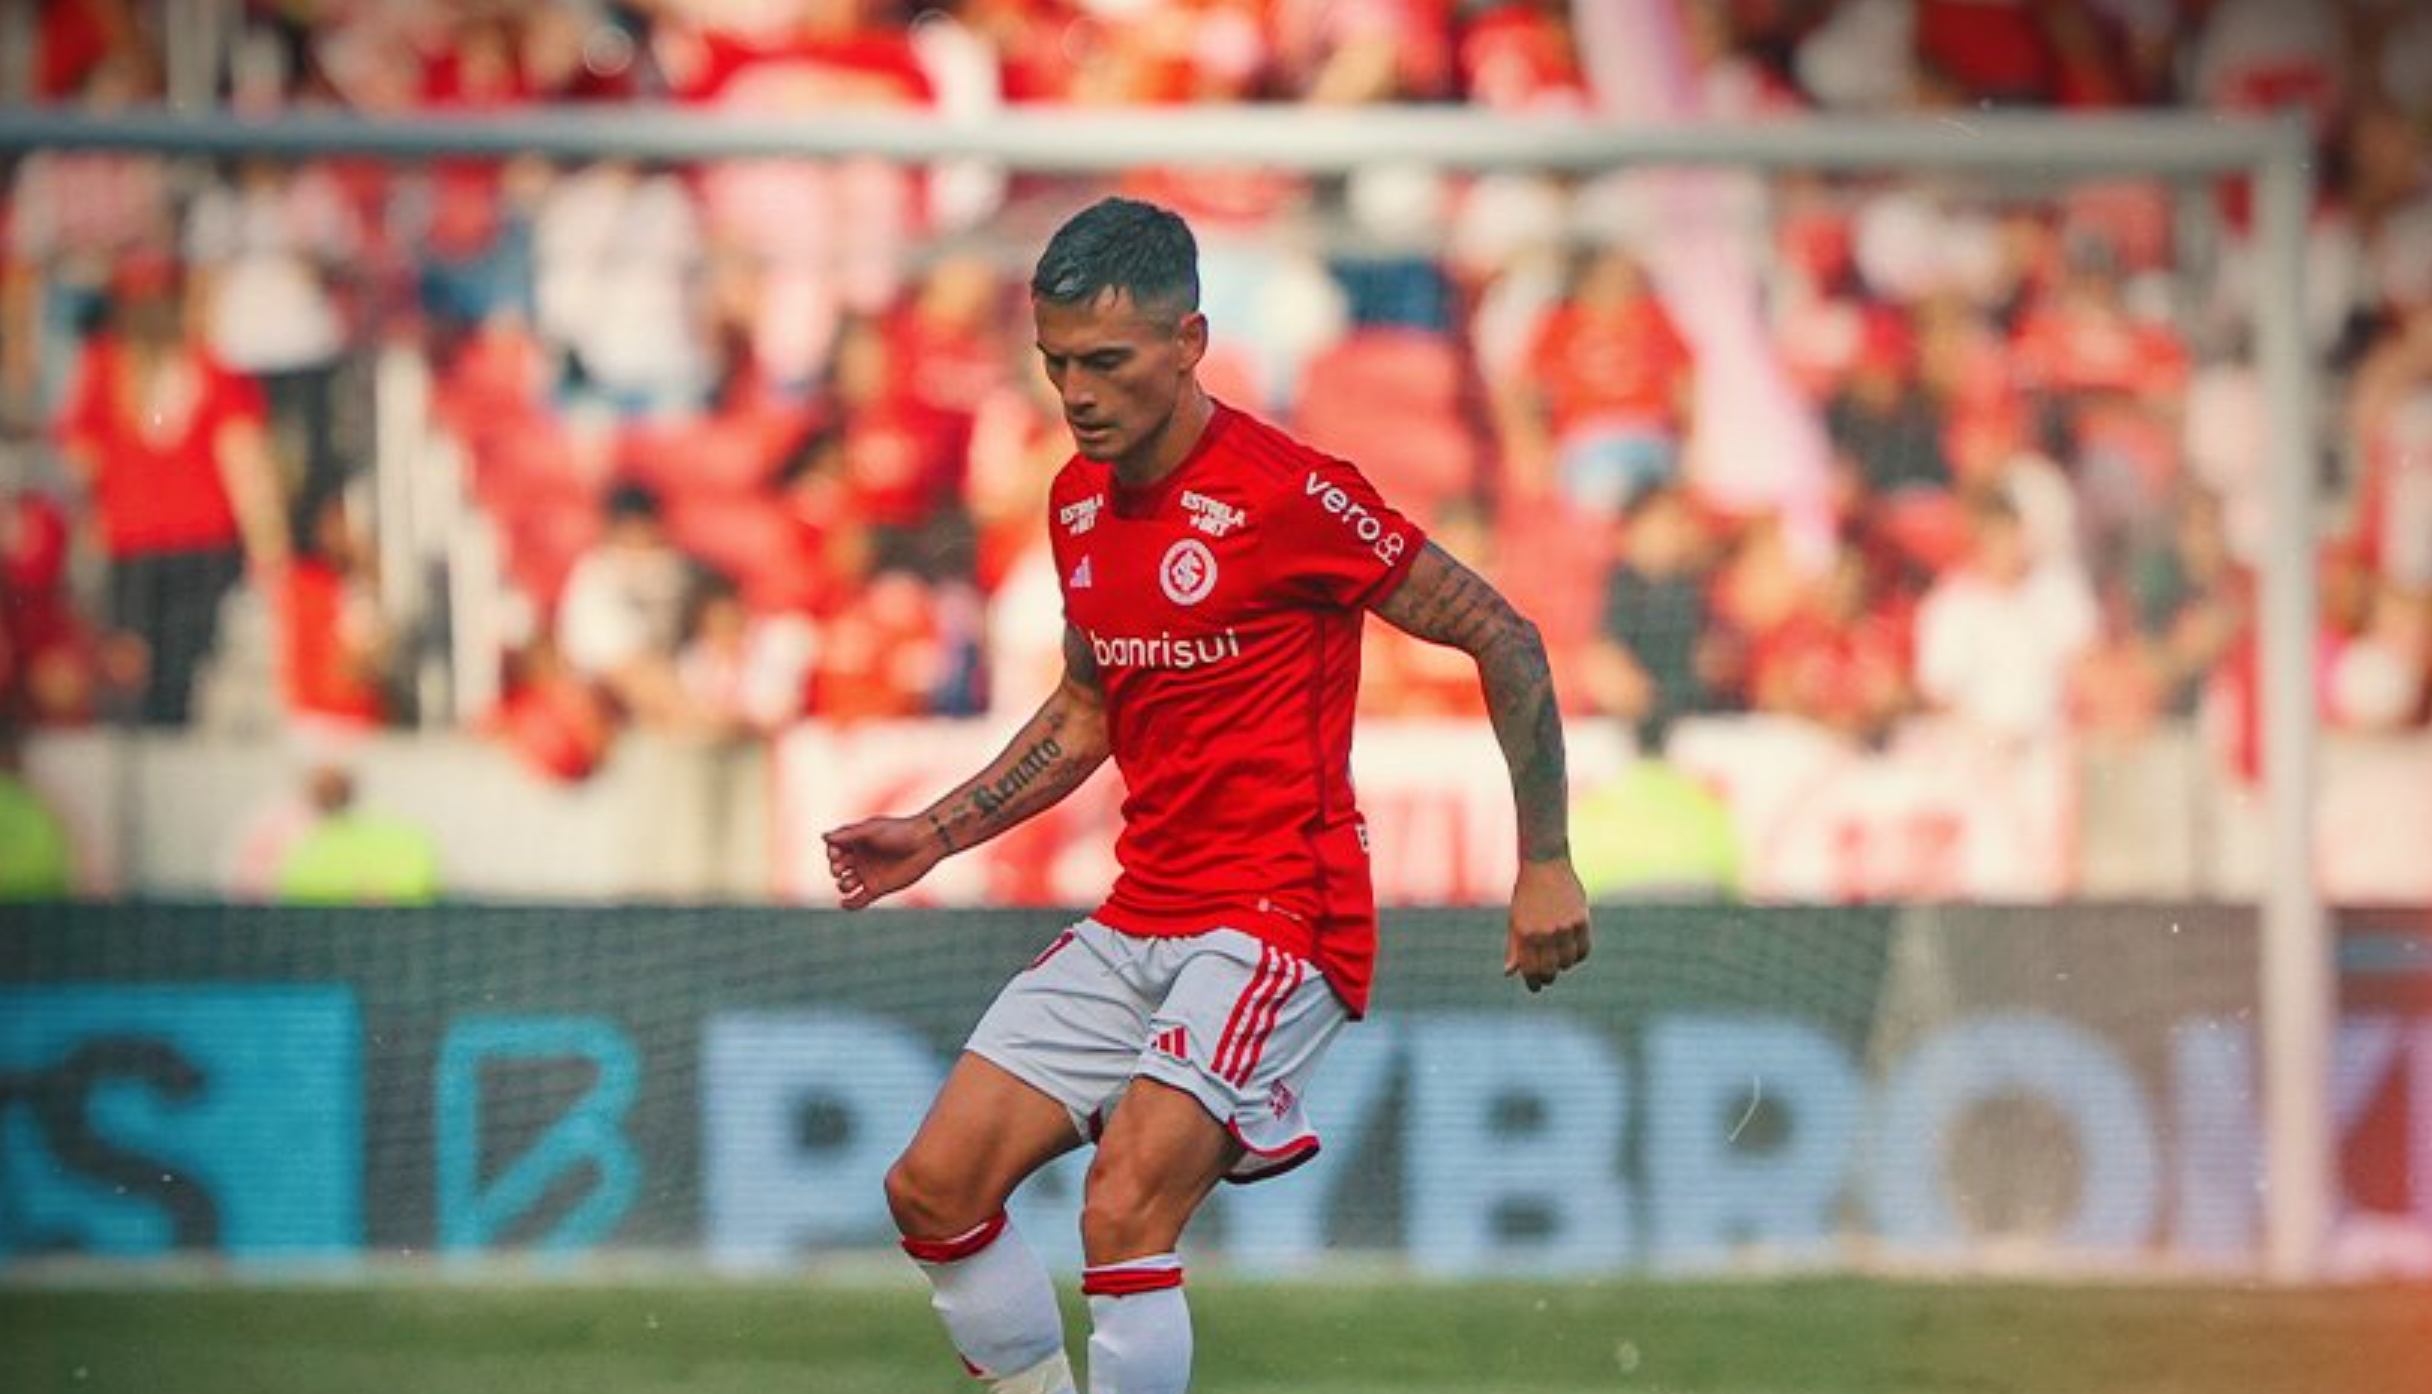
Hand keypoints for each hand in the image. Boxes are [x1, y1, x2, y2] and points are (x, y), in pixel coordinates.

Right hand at [823, 815, 946, 909]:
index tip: (835, 853)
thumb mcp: (872, 830)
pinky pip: (858, 900)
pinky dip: (849, 904)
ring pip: (845, 884)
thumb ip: (849, 834)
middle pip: (837, 867)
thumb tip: (824, 837)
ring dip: (842, 885)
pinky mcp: (877, 888)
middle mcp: (860, 858)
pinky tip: (844, 903)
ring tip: (850, 882)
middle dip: (834, 868)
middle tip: (839, 868)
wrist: (926, 843)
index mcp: (856, 841)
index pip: (834, 848)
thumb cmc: (900, 831)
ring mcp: (868, 874)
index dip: (831, 853)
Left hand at [1504, 857, 1590, 992]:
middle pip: (1551, 970)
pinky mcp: (1581, 920)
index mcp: (1526, 934)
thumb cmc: (1526, 894)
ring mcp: (1565, 927)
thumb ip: (1514, 948)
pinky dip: (1578, 956)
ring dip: (1563, 965)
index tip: (1535, 987)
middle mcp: (1546, 932)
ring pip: (1568, 962)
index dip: (1533, 982)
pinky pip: (1584, 950)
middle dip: (1547, 977)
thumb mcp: (1515, 920)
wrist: (1545, 864)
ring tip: (1558, 960)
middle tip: (1547, 977)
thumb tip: (1510, 974)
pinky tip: (1571, 953)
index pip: (1531, 970)